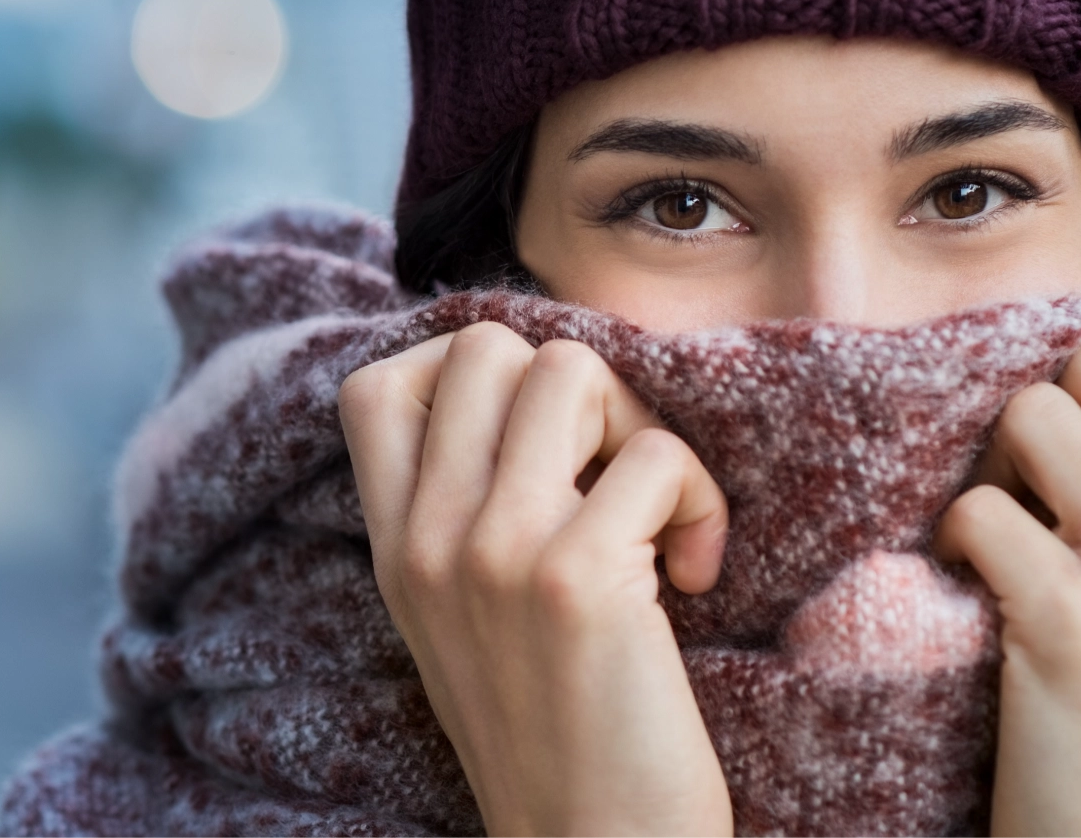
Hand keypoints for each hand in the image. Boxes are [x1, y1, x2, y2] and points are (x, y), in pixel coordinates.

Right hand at [338, 322, 733, 837]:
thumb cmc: (555, 733)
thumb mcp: (464, 621)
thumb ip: (465, 517)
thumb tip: (539, 392)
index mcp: (395, 550)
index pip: (379, 388)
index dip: (470, 376)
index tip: (539, 442)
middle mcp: (428, 540)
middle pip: (489, 347)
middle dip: (577, 388)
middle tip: (612, 475)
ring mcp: (494, 552)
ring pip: (572, 370)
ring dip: (641, 427)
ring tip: (657, 515)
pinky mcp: (574, 579)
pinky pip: (656, 454)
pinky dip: (700, 501)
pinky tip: (696, 576)